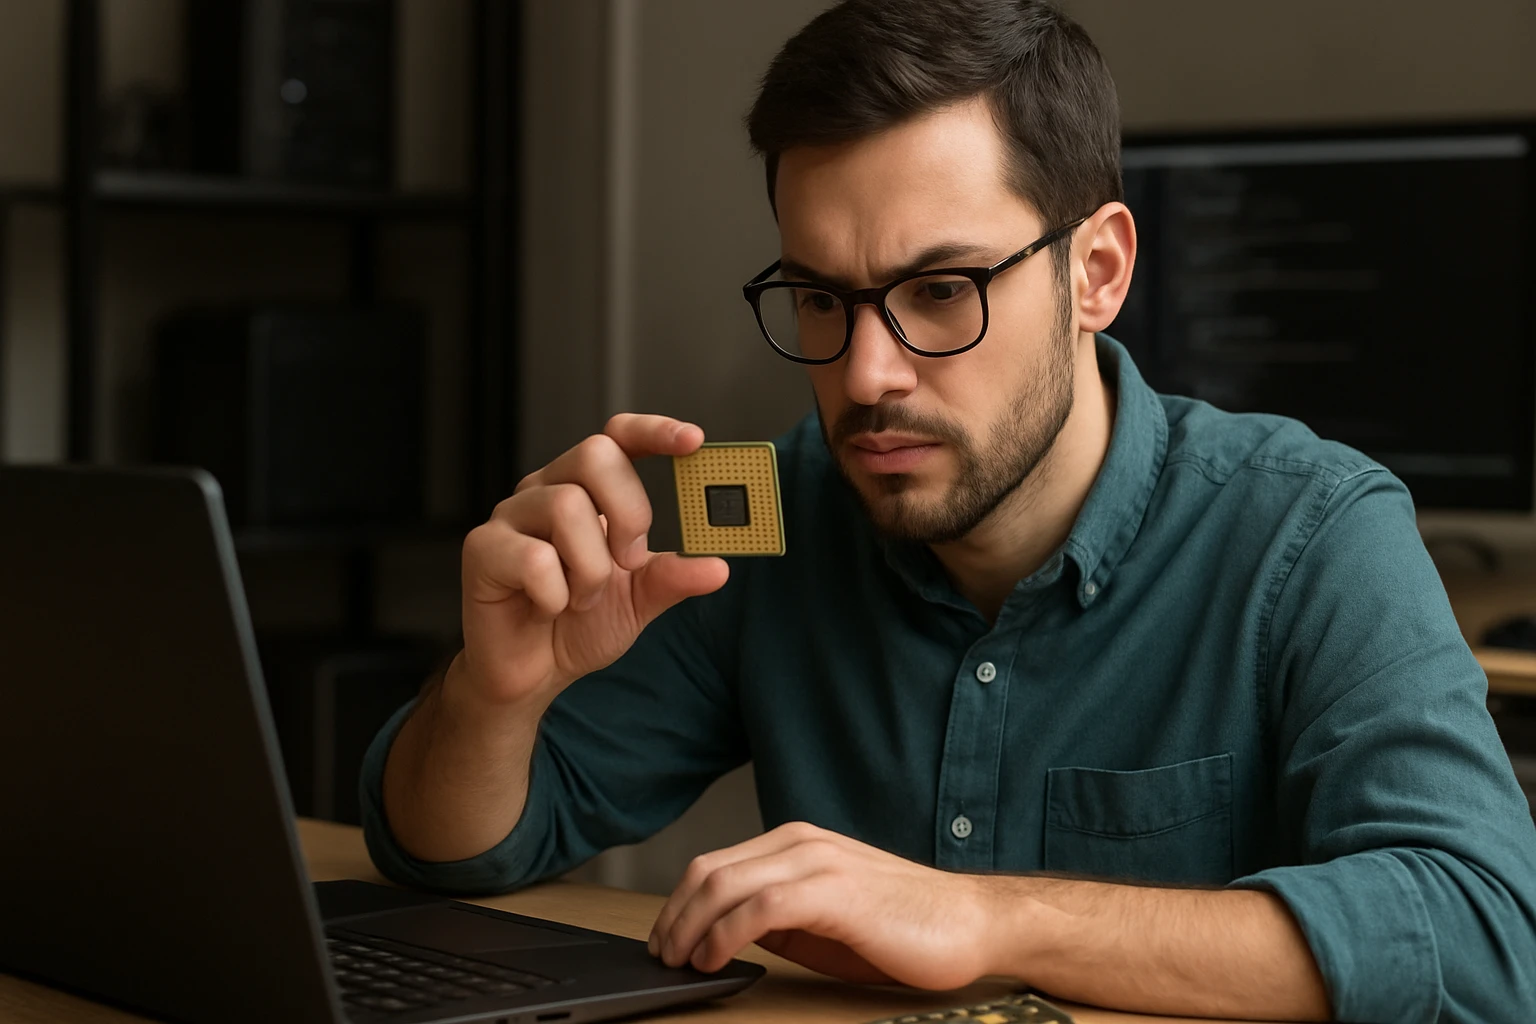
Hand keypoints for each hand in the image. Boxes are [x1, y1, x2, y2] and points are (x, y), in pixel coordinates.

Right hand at [455, 413, 729, 709]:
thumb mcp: (639, 600)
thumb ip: (674, 577)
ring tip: (581, 598)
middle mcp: (547, 490)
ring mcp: (511, 516)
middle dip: (628, 510)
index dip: (655, 431)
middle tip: (628, 560)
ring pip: (565, 506)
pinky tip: (548, 608)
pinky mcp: (482, 549)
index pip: (618, 436)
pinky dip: (555, 595)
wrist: (532, 674)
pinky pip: (533, 557)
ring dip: (590, 568)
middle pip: (594, 454)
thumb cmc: (578, 625)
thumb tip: (718, 566)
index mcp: (586, 490)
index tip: (694, 441)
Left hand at [647, 822, 993, 989]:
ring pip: (725, 884)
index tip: (664, 940)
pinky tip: (715, 957)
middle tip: (661, 956)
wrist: (973, 923)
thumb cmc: (905, 926)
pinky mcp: (834, 891)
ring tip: (681, 961)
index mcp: (797, 844)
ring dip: (690, 927)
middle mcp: (802, 843)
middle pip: (709, 870)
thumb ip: (779, 916)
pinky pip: (759, 906)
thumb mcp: (825, 920)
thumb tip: (726, 933)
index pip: (716, 864)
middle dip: (673, 916)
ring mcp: (818, 863)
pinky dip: (725, 933)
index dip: (677, 904)